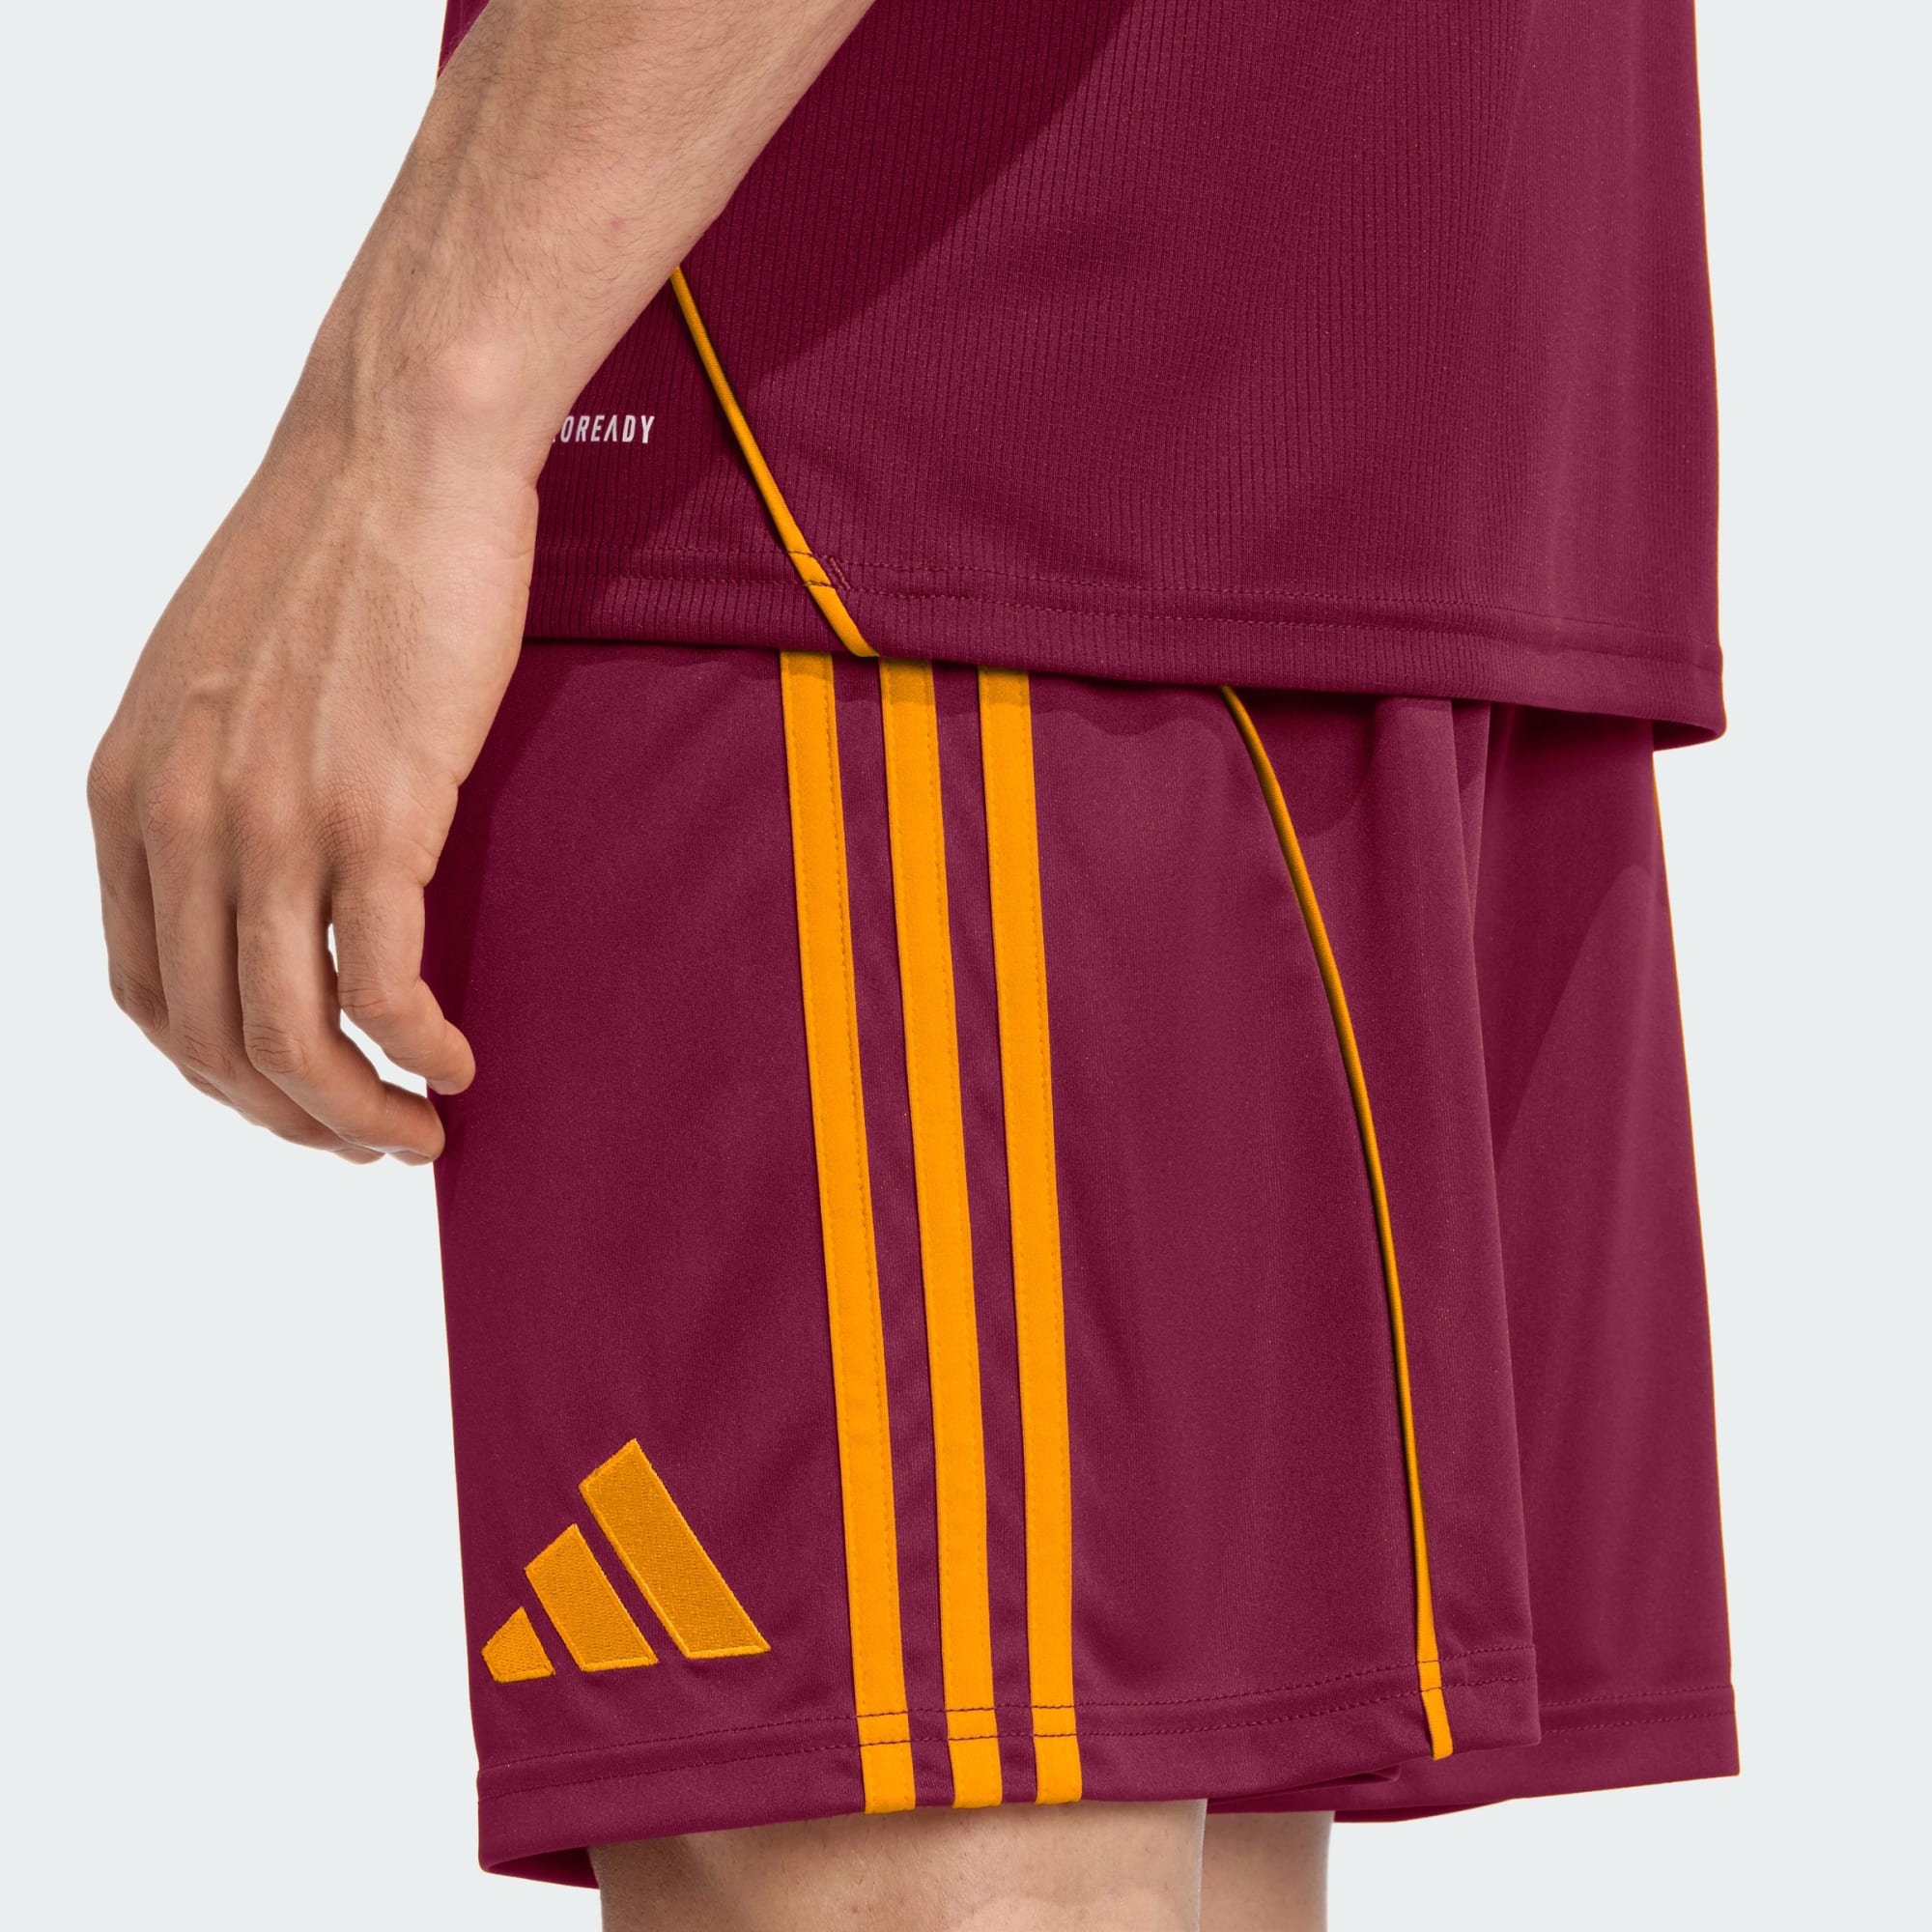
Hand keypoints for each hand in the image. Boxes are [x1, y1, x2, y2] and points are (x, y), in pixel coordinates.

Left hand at [86, 394, 534, 1161]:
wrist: (401, 456)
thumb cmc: (330, 550)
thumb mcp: (213, 676)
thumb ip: (205, 780)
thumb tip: (256, 865)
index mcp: (128, 790)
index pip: (146, 991)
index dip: (218, 1071)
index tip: (291, 1090)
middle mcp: (181, 818)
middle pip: (214, 1039)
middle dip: (289, 1118)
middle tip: (365, 1139)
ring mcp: (274, 820)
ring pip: (291, 1036)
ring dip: (355, 1114)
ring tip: (416, 1132)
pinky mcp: (376, 813)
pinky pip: (384, 985)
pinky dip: (417, 1050)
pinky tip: (457, 1063)